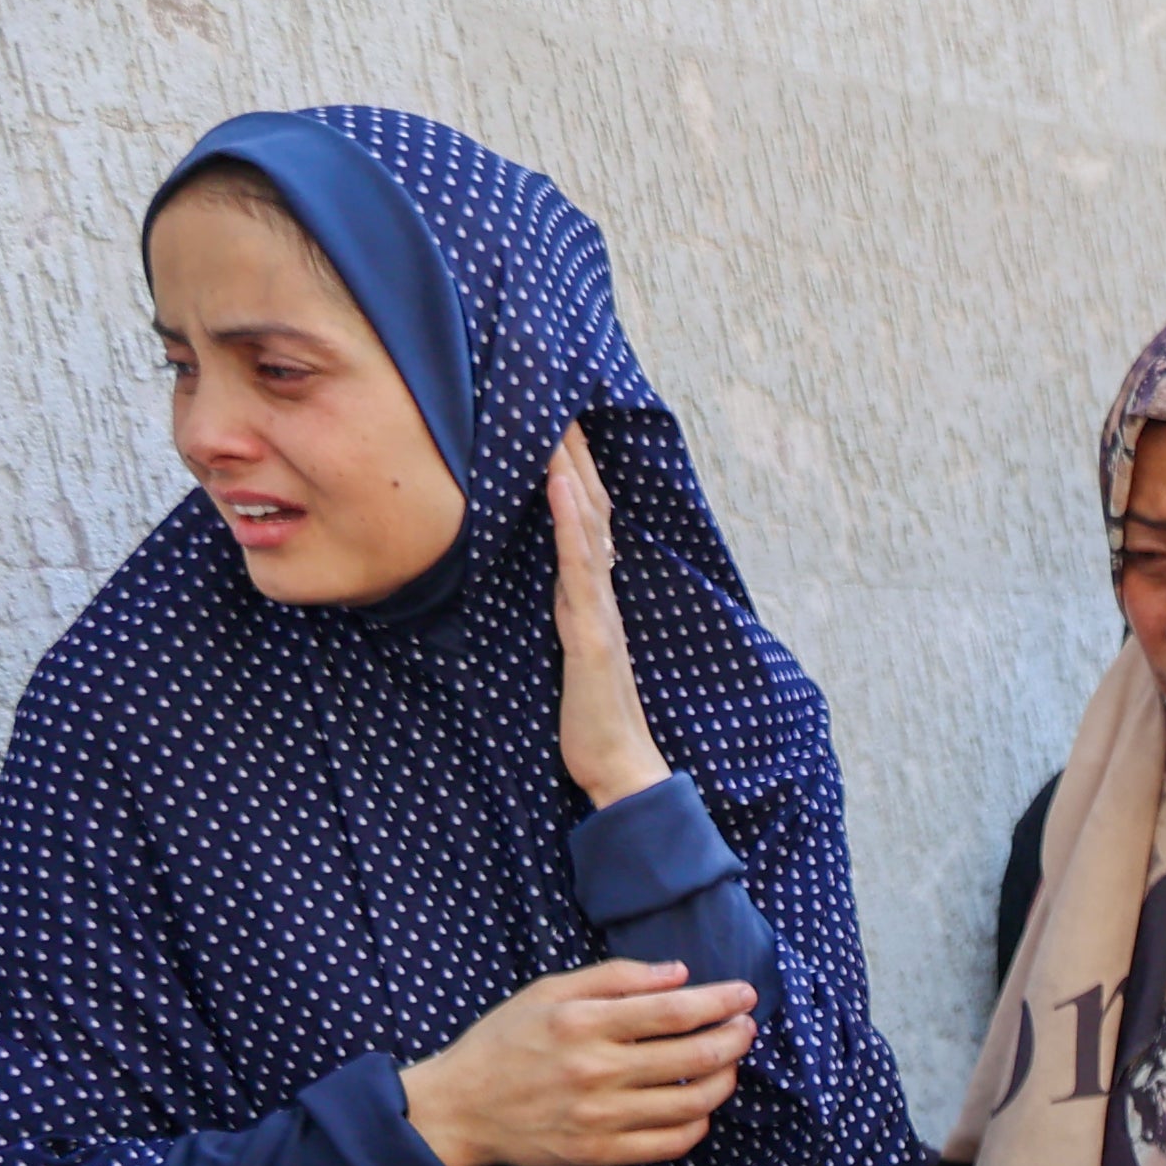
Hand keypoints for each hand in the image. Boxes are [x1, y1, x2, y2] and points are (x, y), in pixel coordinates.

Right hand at [397, 959, 754, 1165]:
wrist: (459, 1107)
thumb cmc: (504, 1042)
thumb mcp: (547, 993)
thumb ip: (614, 978)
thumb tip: (679, 973)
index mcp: (582, 1023)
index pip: (675, 1011)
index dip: (721, 1002)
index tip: (746, 995)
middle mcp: (595, 1070)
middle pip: (695, 1055)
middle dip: (735, 1038)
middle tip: (747, 1027)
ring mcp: (601, 1116)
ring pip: (694, 1102)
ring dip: (725, 1080)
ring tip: (729, 1063)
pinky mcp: (601, 1153)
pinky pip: (673, 1143)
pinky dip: (699, 1123)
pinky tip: (700, 1105)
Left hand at [545, 428, 670, 809]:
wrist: (619, 769)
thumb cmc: (592, 722)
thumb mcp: (568, 656)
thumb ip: (564, 617)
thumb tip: (546, 587)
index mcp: (593, 598)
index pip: (586, 523)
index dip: (574, 474)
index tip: (556, 427)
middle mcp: (600, 594)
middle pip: (592, 509)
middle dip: (574, 454)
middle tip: (556, 397)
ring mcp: (599, 609)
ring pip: (589, 524)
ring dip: (573, 469)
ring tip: (556, 420)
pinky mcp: (591, 631)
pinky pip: (581, 566)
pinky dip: (572, 520)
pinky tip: (560, 482)